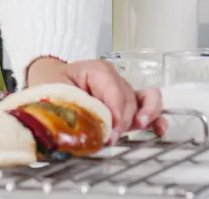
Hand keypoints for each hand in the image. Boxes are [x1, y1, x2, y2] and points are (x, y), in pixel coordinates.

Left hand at [25, 56, 164, 139]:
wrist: (50, 79)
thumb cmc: (52, 83)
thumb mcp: (56, 91)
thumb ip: (70, 107)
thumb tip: (83, 130)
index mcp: (97, 70)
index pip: (114, 91)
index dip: (114, 113)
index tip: (109, 133)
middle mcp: (115, 79)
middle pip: (128, 100)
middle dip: (122, 121)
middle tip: (109, 138)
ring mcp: (123, 91)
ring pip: (146, 99)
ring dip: (148, 113)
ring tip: (141, 124)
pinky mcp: (127, 104)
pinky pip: (148, 106)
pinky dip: (155, 117)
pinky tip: (158, 130)